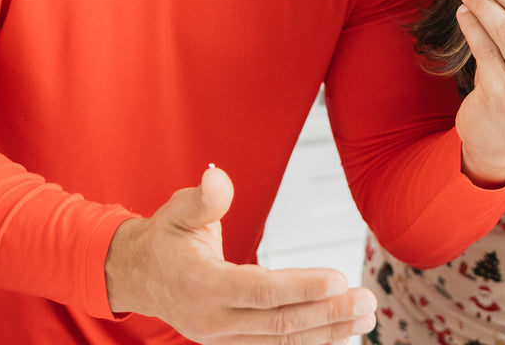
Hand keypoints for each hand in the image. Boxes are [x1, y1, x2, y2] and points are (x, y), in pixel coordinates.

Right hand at [105, 165, 376, 343]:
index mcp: (202, 286)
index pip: (260, 291)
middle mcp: (213, 320)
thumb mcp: (178, 210)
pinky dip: (309, 340)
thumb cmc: (165, 238)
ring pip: (281, 341)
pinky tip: (339, 331)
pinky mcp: (232, 341)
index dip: (301, 287)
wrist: (138, 276)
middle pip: (279, 323)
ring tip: (364, 318)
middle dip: (328, 314)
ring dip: (327, 331)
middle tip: (366, 301)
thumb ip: (204, 198)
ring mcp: (222, 337)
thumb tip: (216, 176)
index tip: (338, 279)